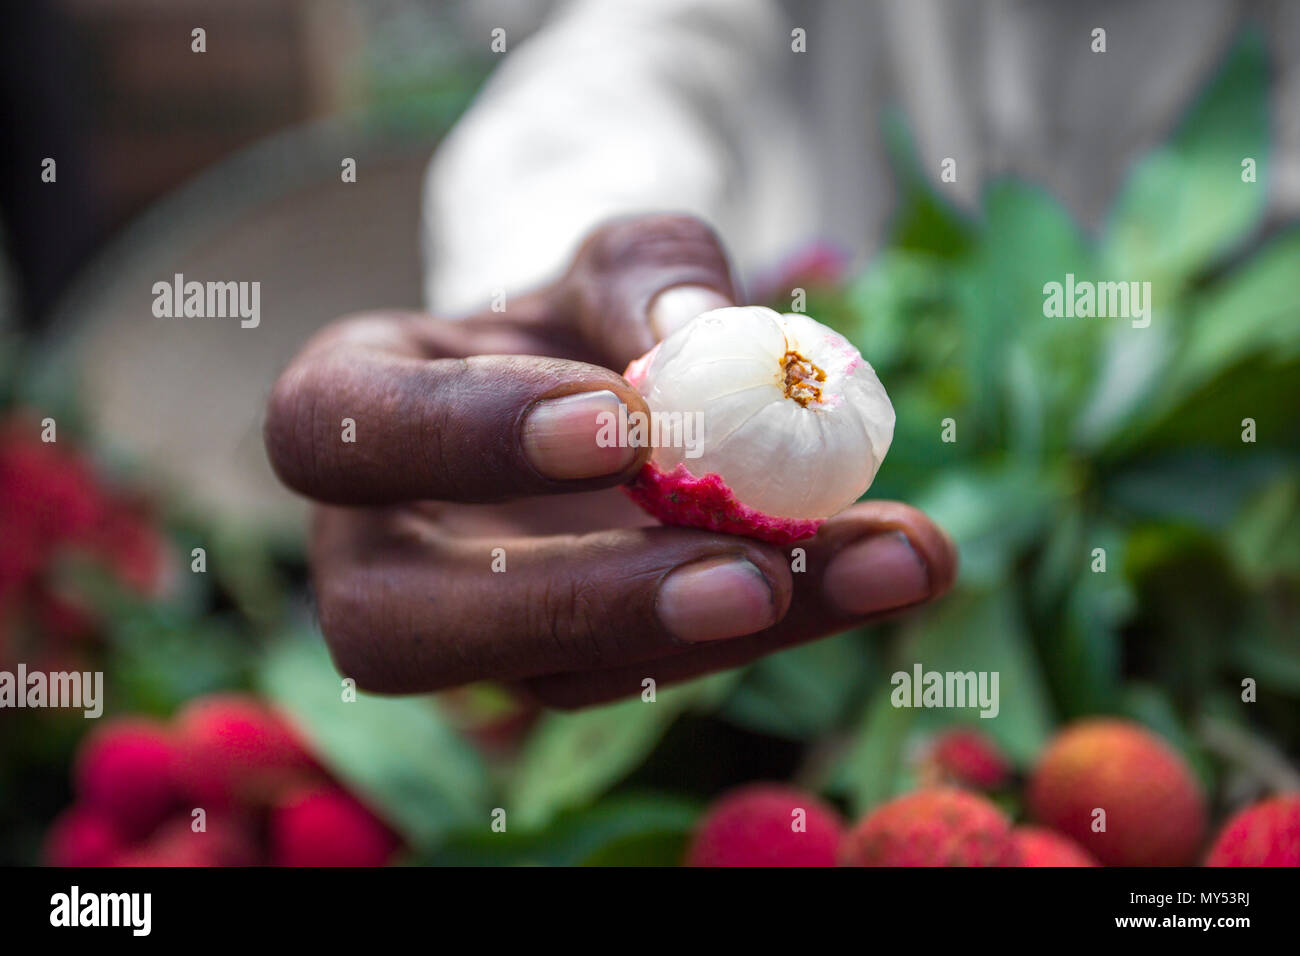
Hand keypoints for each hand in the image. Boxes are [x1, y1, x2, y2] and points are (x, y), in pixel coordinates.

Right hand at [264, 215, 956, 707]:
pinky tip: (894, 563)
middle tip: (750, 575)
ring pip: (554, 674)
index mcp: (345, 414)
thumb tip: (700, 337)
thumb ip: (644, 277)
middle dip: (579, 603)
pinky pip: (653, 672)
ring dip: (723, 631)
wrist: (597, 394)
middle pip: (402, 623)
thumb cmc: (582, 317)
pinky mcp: (564, 673)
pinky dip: (786, 619)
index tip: (627, 424)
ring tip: (886, 562)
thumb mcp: (615, 263)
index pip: (339, 432)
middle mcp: (378, 548)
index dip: (469, 433)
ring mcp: (468, 633)